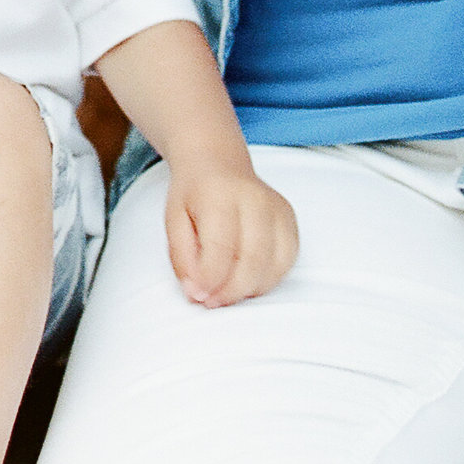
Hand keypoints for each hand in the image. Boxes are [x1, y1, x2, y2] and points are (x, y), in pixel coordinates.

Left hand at [163, 161, 297, 307]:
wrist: (217, 162)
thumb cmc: (194, 193)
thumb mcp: (173, 220)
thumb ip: (181, 257)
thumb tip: (195, 292)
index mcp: (220, 195)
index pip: (221, 248)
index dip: (210, 280)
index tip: (197, 295)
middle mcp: (255, 199)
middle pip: (252, 260)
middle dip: (231, 291)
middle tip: (212, 301)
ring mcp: (277, 208)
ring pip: (274, 265)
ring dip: (249, 289)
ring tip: (226, 290)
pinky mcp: (290, 219)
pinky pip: (287, 261)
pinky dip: (267, 279)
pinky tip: (246, 279)